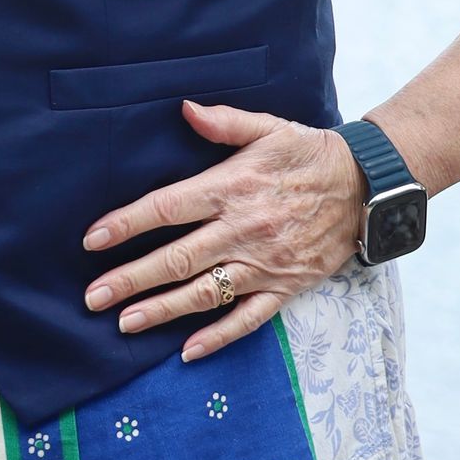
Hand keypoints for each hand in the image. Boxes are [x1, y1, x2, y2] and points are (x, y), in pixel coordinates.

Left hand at [80, 102, 364, 358]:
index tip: (92, 239)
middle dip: (131, 279)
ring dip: (161, 311)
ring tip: (123, 324)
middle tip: (92, 297)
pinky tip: (188, 351)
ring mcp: (264, 263)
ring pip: (204, 293)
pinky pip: (247, 318)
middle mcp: (242, 230)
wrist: (367, 187)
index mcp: (231, 188)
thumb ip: (223, 123)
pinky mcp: (285, 287)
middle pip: (177, 259)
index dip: (127, 224)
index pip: (167, 208)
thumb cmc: (308, 154)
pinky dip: (218, 337)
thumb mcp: (268, 128)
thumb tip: (183, 108)